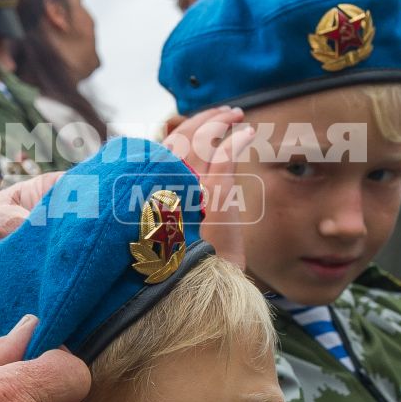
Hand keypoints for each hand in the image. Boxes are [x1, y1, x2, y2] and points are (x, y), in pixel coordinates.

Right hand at [162, 105, 253, 267]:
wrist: (198, 290)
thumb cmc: (186, 260)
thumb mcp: (172, 224)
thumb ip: (169, 196)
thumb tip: (168, 174)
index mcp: (153, 190)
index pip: (167, 144)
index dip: (186, 126)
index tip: (206, 118)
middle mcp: (166, 186)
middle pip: (184, 138)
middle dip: (207, 119)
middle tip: (228, 111)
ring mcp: (188, 191)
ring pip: (202, 143)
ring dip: (220, 124)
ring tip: (237, 116)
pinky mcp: (212, 200)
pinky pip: (224, 160)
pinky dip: (236, 143)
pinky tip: (247, 133)